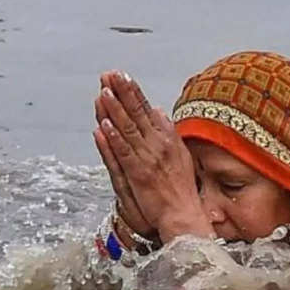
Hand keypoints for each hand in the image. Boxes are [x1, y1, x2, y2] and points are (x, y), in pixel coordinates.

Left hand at [96, 71, 213, 241]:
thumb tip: (159, 111)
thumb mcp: (180, 154)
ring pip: (128, 130)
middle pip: (137, 114)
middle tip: (110, 75)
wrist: (185, 214)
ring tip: (104, 92)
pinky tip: (104, 125)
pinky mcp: (139, 174)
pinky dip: (113, 139)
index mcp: (169, 138)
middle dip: (122, 93)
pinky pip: (124, 153)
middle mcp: (159, 144)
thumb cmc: (182, 189)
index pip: (148, 110)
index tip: (123, 76)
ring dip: (115, 110)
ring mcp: (149, 159)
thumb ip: (167, 131)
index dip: (134, 93)